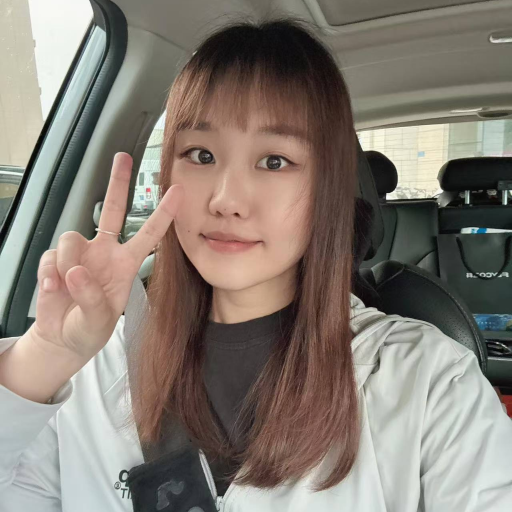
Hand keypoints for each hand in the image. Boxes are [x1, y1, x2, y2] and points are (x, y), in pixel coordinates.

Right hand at [31, 152, 182, 360]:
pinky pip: (51, 256)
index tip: (178, 191)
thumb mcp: (98, 320)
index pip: (149, 234)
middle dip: (117, 182)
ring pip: (71, 237)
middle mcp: (105, 252)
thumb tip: (75, 270)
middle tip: (123, 157)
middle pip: (111, 210)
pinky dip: (49, 274)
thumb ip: (91, 297)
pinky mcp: (56, 259)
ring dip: (67, 262)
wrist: (63, 338)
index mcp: (126, 264)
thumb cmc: (90, 328)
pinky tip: (54, 290)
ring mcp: (80, 253)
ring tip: (67, 287)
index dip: (164, 213)